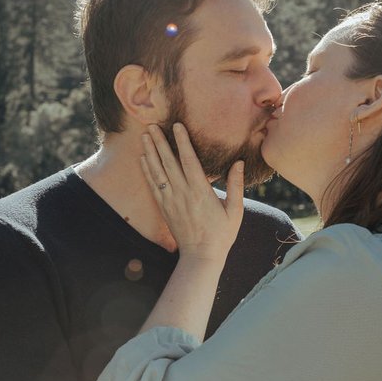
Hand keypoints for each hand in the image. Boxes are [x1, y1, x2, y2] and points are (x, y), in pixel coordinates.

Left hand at [141, 123, 243, 264]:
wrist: (201, 256)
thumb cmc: (222, 234)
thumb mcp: (236, 211)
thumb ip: (236, 185)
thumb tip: (239, 163)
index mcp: (200, 191)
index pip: (189, 160)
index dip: (182, 141)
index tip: (176, 125)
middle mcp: (182, 193)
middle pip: (168, 162)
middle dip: (160, 142)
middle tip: (152, 124)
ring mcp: (171, 200)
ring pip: (157, 171)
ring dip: (150, 152)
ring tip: (145, 136)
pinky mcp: (164, 208)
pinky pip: (153, 185)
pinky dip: (146, 171)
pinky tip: (142, 159)